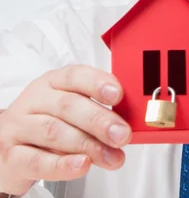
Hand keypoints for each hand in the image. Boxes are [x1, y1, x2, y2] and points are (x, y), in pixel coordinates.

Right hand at [0, 65, 131, 195]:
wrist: (7, 147)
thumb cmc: (45, 123)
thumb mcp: (67, 110)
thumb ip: (93, 111)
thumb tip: (124, 124)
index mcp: (51, 82)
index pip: (74, 75)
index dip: (97, 83)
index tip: (118, 94)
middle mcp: (34, 100)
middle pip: (67, 105)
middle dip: (99, 120)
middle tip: (122, 134)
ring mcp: (19, 127)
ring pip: (54, 132)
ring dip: (88, 145)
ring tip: (111, 156)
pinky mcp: (11, 156)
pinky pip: (37, 161)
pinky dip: (62, 165)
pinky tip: (82, 165)